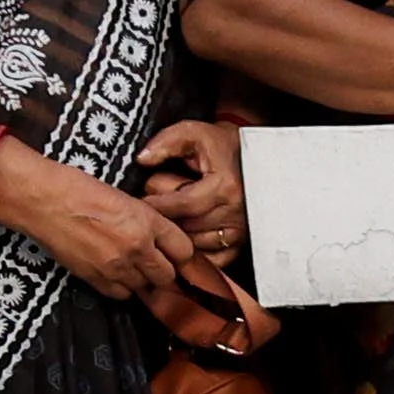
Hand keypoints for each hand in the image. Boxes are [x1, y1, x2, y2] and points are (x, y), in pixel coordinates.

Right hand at [0, 143, 201, 304]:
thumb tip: (159, 238)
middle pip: (169, 276)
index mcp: (147, 221)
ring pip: (146, 288)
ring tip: (135, 270)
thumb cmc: (76, 189)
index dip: (182, 254)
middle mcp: (137, 247)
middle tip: (158, 266)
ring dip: (144, 281)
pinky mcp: (96, 278)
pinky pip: (121, 294)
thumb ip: (145, 220)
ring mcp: (117, 266)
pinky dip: (122, 288)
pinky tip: (116, 275)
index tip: (178, 255)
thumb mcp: (122, 197)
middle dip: (166, 272)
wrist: (41, 199)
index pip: (184, 250)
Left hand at [129, 121, 266, 346]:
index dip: (157, 204)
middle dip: (166, 219)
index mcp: (224, 186)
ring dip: (178, 235)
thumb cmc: (220, 146)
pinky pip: (212, 260)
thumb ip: (165, 143)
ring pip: (196, 245)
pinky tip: (184, 241)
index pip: (182, 205)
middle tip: (155, 208)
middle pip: (187, 227)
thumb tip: (142, 159)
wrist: (252, 157)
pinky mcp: (240, 244)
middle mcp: (236, 213)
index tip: (141, 202)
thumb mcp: (193, 133)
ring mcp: (240, 232)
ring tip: (171, 220)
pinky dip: (195, 254)